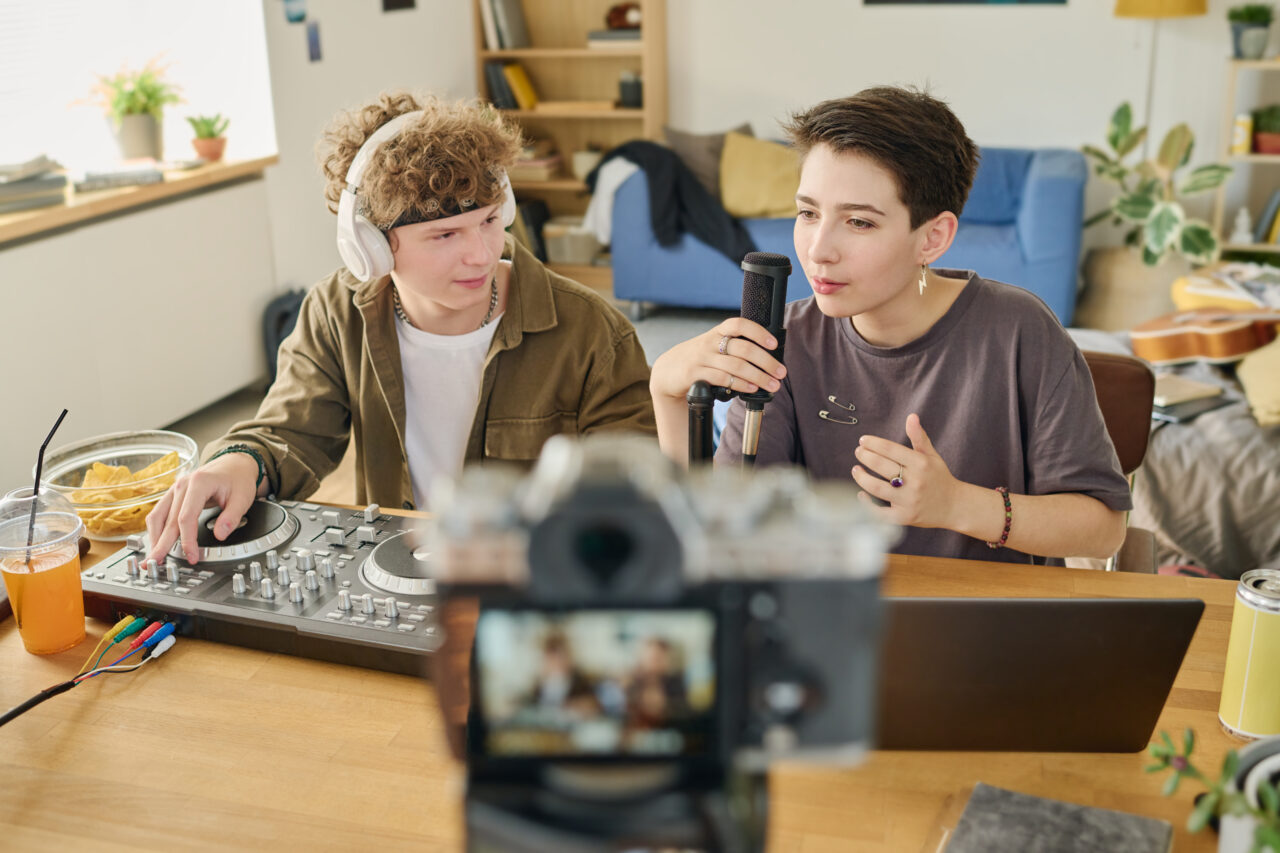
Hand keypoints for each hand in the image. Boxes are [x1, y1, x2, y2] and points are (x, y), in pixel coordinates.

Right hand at [144, 452, 259, 564]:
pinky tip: (157, 542)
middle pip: (168, 520)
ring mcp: (174, 489)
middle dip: (161, 544)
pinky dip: (156, 529)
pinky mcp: (172, 495)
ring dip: (154, 538)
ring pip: (157, 517)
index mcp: (199, 483)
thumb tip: (220, 535)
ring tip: (153, 557)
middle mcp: (182, 485)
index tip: (192, 556)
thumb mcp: (243, 497)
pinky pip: (159, 513)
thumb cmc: (238, 479)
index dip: (187, 540)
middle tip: (154, 563)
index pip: (186, 517)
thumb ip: (231, 517)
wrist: (234, 465)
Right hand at [649, 317, 785, 401]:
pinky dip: (741, 385)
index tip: (773, 344)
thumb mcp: (714, 346)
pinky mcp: (695, 374)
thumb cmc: (699, 359)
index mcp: (717, 332)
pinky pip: (723, 379)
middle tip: (781, 372)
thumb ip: (735, 347)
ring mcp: (702, 358)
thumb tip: (768, 356)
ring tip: (772, 384)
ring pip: (736, 366)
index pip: (739, 325)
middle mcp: (710, 343)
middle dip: (766, 361)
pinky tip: (752, 389)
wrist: (668, 372)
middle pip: (743, 349)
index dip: (758, 332)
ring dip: (759, 376)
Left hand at [851, 413, 961, 528]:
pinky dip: (866, 504)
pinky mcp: (904, 517)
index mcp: (921, 464)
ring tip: (856, 469)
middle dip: (865, 456)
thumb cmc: (939, 478)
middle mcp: (915, 482)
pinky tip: (861, 494)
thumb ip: (919, 437)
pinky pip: (879, 513)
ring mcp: (909, 501)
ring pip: (876, 488)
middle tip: (858, 452)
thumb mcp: (932, 456)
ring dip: (861, 478)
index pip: (891, 449)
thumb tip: (911, 416)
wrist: (955, 506)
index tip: (863, 440)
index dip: (874, 443)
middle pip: (881, 466)